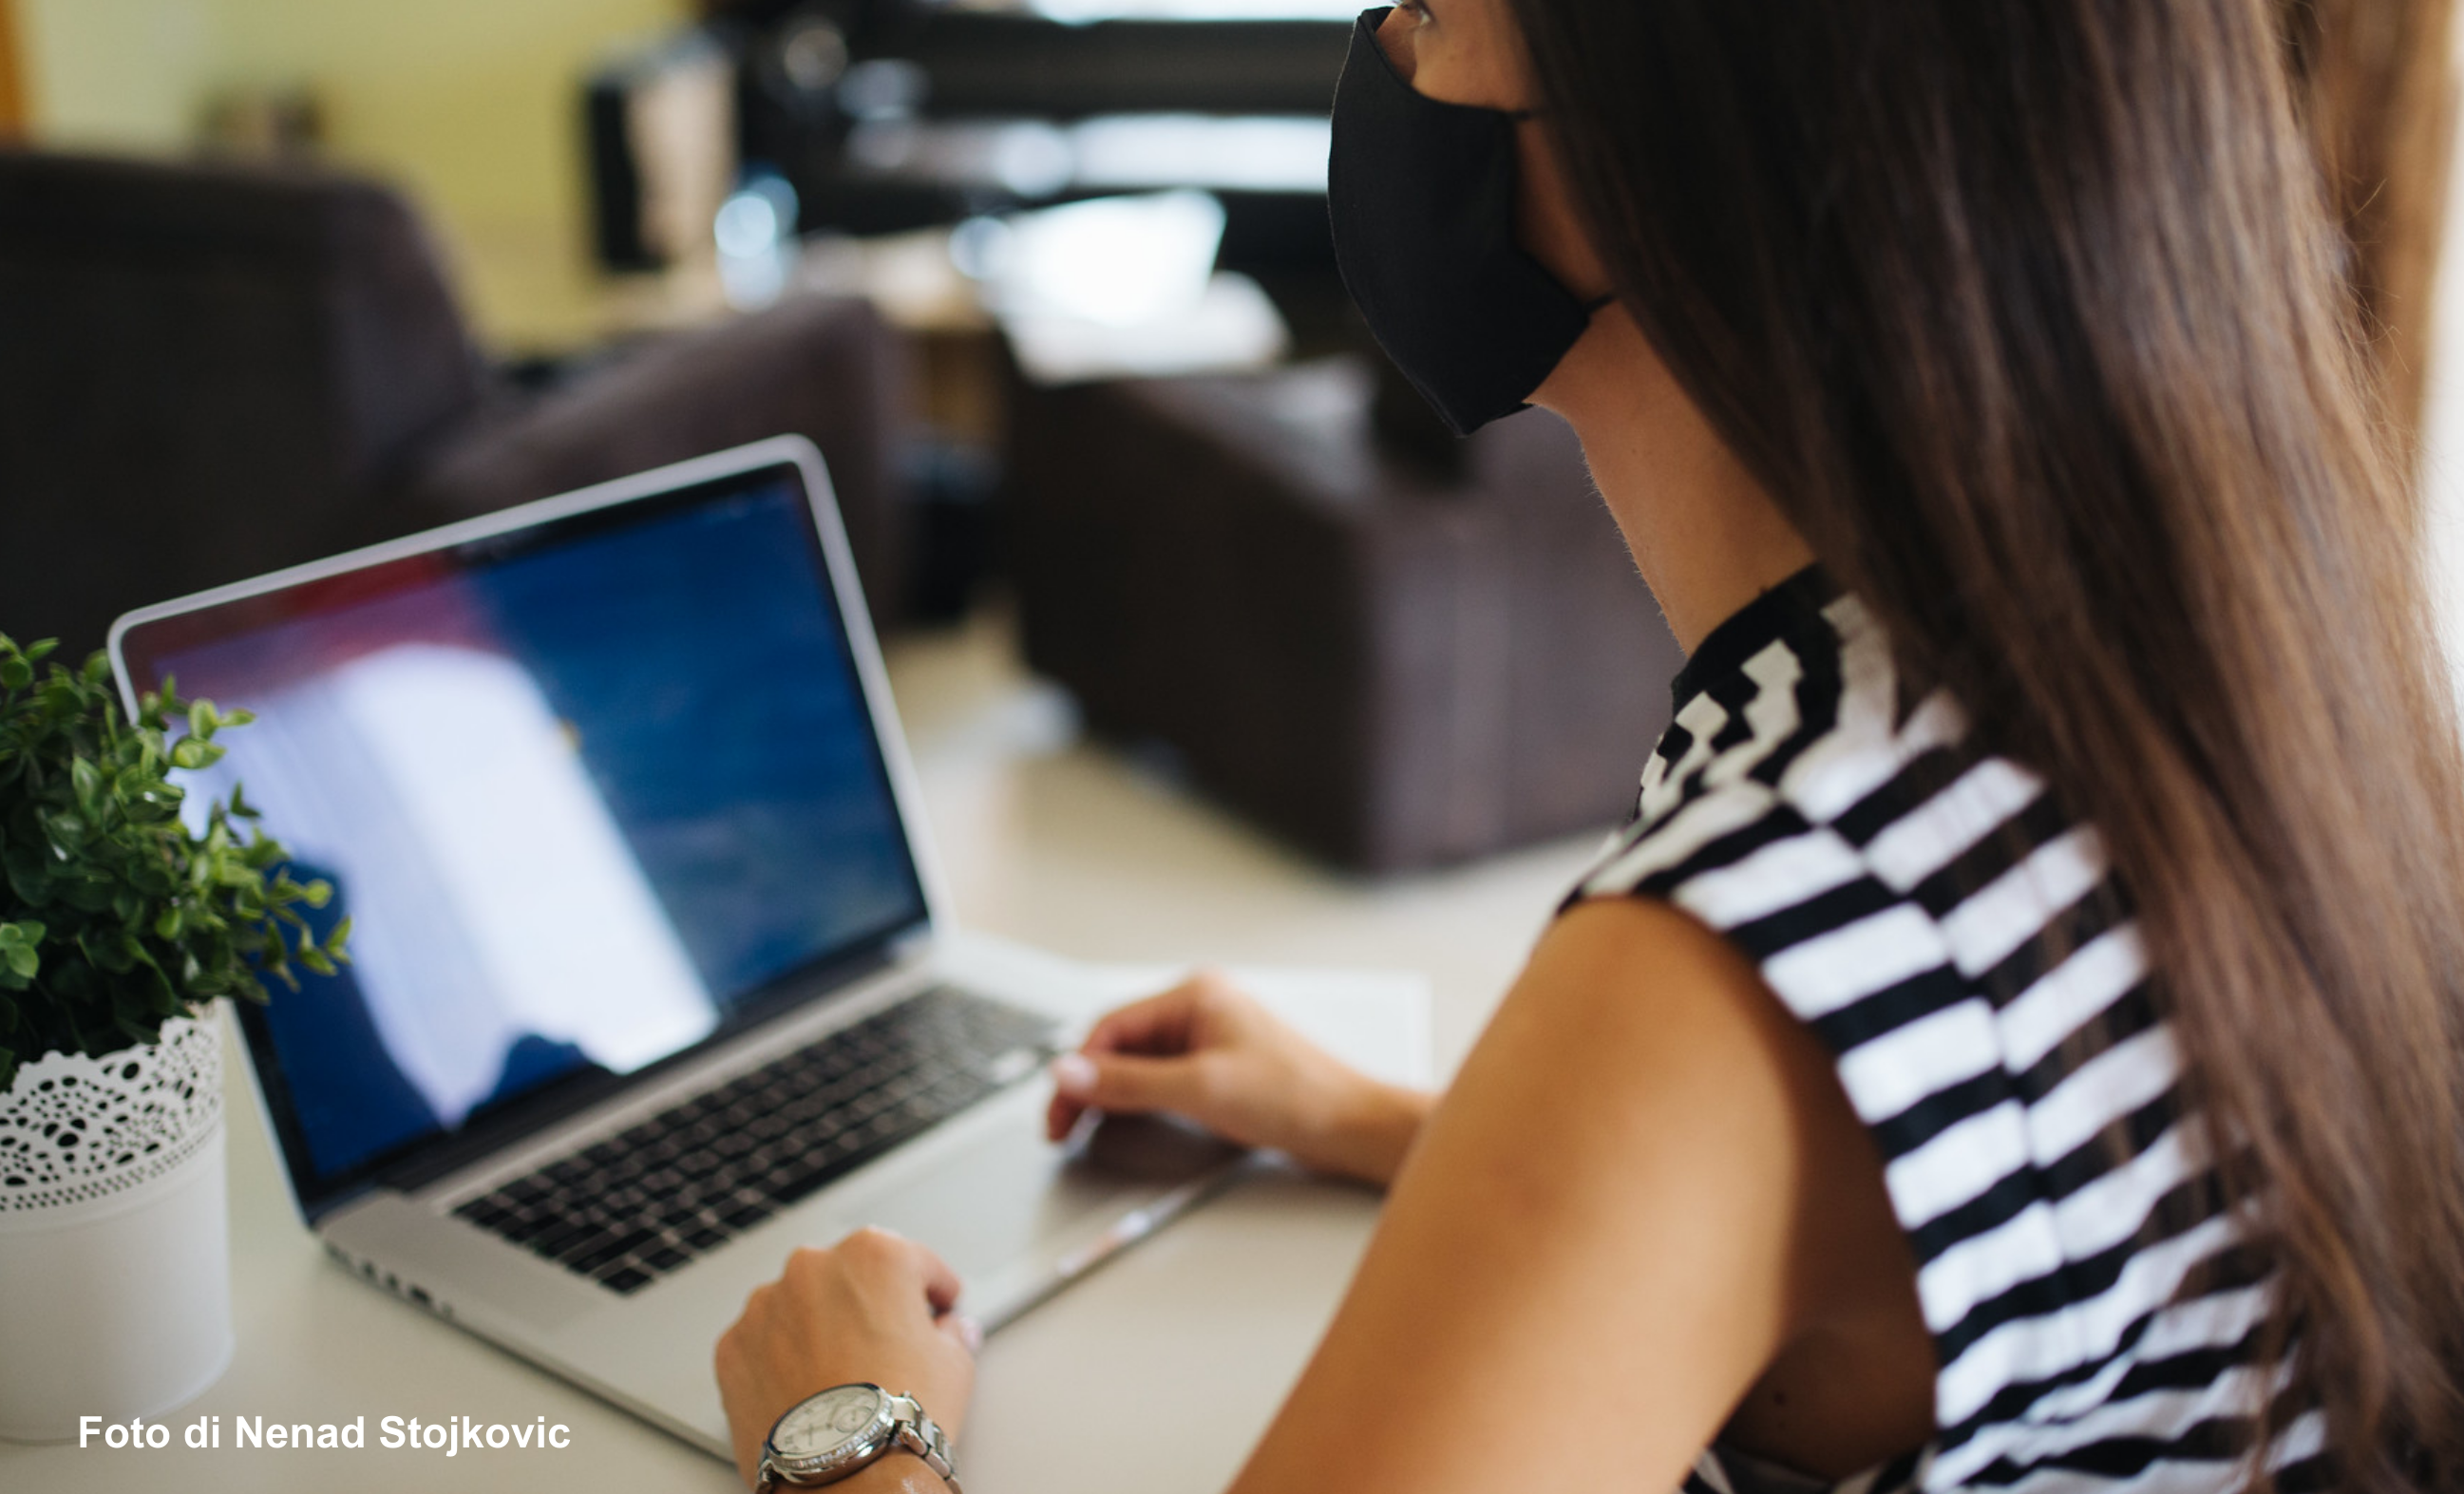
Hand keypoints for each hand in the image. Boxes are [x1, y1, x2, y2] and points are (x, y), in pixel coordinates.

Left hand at [715, 1227, 978, 1489]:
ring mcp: (764, 1307)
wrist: (844, 1474)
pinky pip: (761, 1343)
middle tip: (886, 1346)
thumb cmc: (899, 1415)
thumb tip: (949, 1331)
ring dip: (818, 1328)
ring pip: (799, 1307)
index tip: (936, 1305)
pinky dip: (778, 1359)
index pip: (914, 1262)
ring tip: (840, 1375)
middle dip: (867, 1306)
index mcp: (873, 1255)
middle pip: (849, 1279)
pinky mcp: (731, 1348)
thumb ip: (952, 1332)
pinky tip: (805, 1390)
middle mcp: (812, 1268)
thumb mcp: (955, 1364)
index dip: (932, 1289)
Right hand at [1044, 971, 1432, 1186]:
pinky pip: (1161, 1080)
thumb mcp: (1201, 1089)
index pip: (1113, 1027)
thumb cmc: (1297, 1096)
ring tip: (1086, 1128)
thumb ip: (1129, 1082)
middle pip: (1121, 1044)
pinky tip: (1126, 1122)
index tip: (1060, 1109)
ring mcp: (1209, 1039)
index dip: (1079, 1070)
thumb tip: (1070, 1072)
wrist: (1350, 1126)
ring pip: (1138, 1064)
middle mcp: (1200, 1009)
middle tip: (1063, 1127)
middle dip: (1089, 1086)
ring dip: (1110, 1095)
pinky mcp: (1218, 1069)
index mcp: (1196, 995)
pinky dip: (1137, 1102)